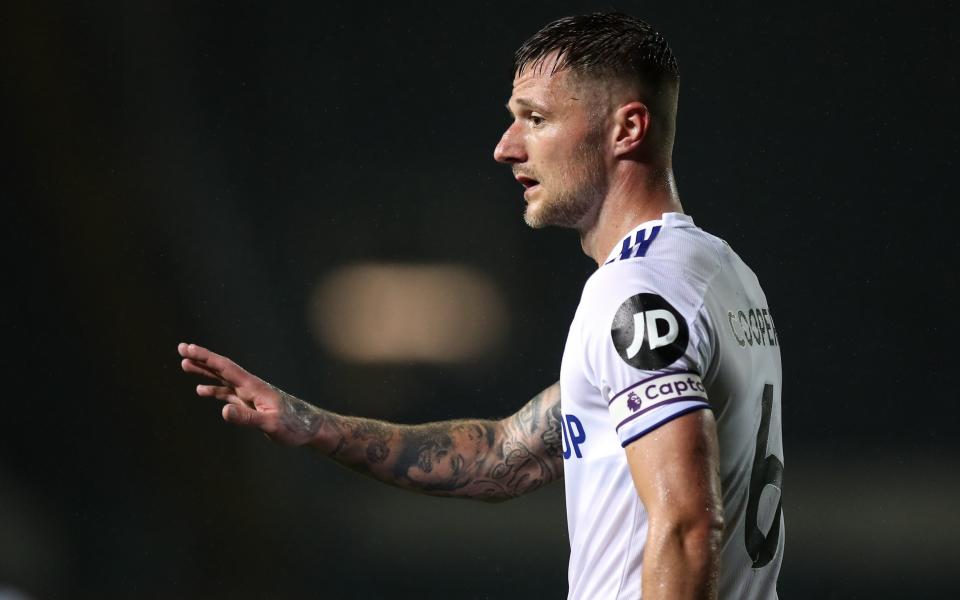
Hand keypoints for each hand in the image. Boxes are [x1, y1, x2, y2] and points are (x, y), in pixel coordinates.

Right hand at [178, 342, 324, 445]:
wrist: (310, 428)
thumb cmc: (294, 426)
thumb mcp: (271, 424)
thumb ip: (247, 418)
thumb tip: (224, 410)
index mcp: (254, 387)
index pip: (226, 368)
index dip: (206, 358)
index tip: (188, 348)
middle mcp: (250, 387)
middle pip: (221, 369)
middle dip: (201, 359)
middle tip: (181, 348)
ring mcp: (250, 395)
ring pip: (222, 380)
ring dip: (204, 372)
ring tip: (184, 364)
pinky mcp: (251, 404)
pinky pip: (227, 394)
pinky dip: (213, 390)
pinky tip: (201, 390)